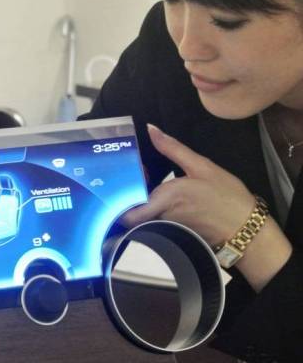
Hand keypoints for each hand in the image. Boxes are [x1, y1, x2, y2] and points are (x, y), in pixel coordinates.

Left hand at [121, 124, 256, 246]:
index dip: (118, 197)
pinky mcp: (172, 232)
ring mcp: (165, 227)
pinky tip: (155, 193)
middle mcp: (160, 215)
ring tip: (142, 180)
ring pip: (140, 216)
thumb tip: (151, 130)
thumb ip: (172, 148)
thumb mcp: (201, 166)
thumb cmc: (225, 196)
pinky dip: (149, 207)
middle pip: (129, 211)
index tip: (123, 177)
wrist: (245, 228)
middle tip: (131, 175)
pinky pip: (152, 219)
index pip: (126, 210)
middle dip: (124, 195)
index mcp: (164, 198)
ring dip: (136, 200)